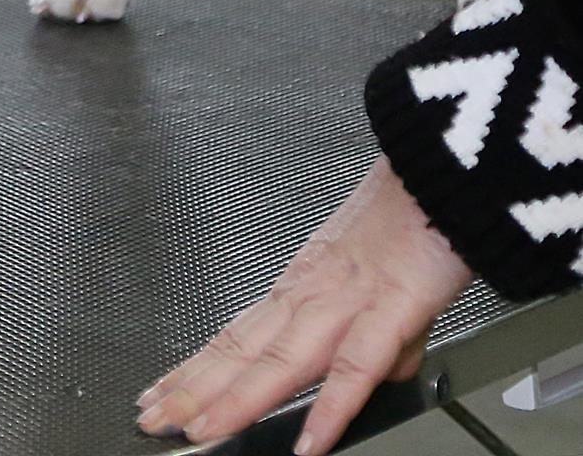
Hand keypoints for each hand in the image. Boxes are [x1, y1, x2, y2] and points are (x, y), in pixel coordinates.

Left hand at [137, 157, 471, 455]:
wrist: (446, 170)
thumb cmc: (413, 217)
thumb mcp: (381, 282)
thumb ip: (378, 337)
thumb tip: (379, 376)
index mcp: (305, 285)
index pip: (238, 334)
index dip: (198, 368)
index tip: (162, 391)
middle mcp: (312, 292)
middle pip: (243, 349)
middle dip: (195, 388)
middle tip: (152, 417)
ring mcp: (346, 299)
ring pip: (280, 359)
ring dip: (237, 399)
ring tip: (201, 429)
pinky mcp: (390, 306)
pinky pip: (356, 366)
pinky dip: (332, 408)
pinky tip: (311, 445)